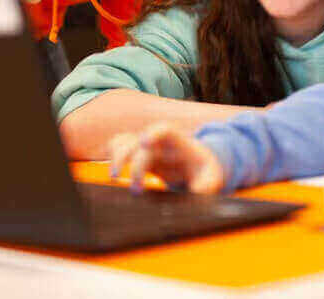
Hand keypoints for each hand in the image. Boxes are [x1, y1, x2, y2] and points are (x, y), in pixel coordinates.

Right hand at [108, 122, 225, 193]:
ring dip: (116, 157)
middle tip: (136, 190)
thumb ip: (205, 185)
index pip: (165, 129)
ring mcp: (146, 147)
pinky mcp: (137, 155)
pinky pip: (118, 146)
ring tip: (116, 178)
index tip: (144, 144)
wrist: (198, 168)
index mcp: (179, 142)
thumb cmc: (205, 171)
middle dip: (134, 164)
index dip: (153, 133)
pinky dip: (112, 155)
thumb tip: (197, 193)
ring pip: (123, 141)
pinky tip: (114, 173)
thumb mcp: (211, 178)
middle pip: (139, 142)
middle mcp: (159, 142)